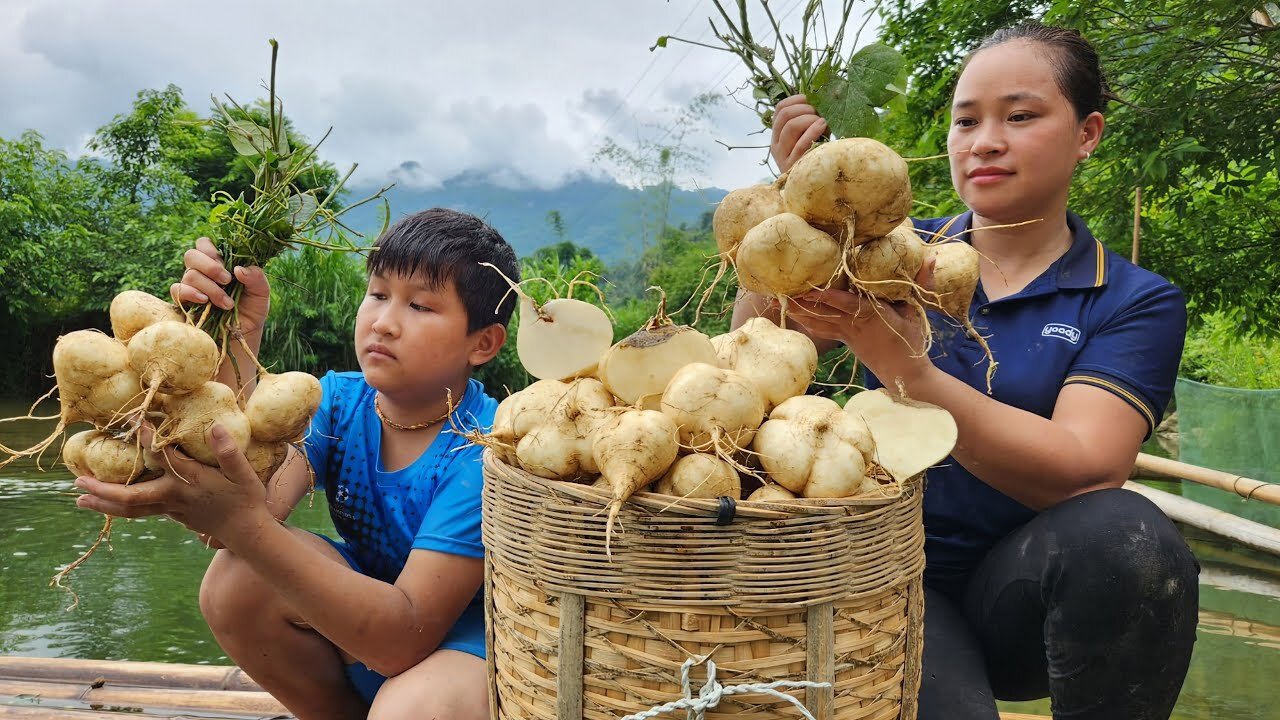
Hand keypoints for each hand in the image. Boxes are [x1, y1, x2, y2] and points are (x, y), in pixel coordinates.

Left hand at [74, 424, 270, 543]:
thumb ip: (228, 451)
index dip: (145, 438)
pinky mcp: (171, 515)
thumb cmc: (246, 500)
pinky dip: (119, 507)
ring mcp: (169, 508)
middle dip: (102, 489)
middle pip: (129, 496)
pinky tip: (108, 504)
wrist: (247, 532)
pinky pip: (139, 511)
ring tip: (80, 500)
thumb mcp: (244, 474)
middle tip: (78, 482)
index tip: (132, 421)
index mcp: (189, 481)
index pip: (160, 457)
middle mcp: (173, 496)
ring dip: (103, 504)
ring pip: (129, 509)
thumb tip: (213, 427)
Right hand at [170, 237, 270, 335]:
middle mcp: (202, 272)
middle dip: (210, 266)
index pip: (204, 244)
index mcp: (219, 263)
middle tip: (227, 280)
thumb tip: (239, 269)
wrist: (242, 336)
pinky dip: (191, 293)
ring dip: (210, 288)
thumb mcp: (261, 293)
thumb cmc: (251, 310)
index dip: (211, 249)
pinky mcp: (184, 301)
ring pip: (189, 274)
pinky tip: (205, 301)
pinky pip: (177, 290)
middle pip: (191, 255)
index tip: (227, 263)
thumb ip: (256, 278)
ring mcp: (191, 286)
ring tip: (227, 304)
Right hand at [771, 95, 827, 172]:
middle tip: (819, 113)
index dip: (796, 99)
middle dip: (805, 108)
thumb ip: (807, 122)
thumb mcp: (807, 138)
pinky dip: (813, 130)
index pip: (780, 109)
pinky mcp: (792, 166)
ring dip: (810, 118)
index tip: (811, 99)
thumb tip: (819, 100)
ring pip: (791, 126)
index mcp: (777, 135)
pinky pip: (801, 143)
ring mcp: (782, 156)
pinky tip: (823, 126)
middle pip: (785, 115)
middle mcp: (776, 145)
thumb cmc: (814, 158)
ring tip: (823, 122)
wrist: (813, 187)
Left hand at [788, 287, 933, 385]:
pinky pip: (822, 329)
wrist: (905, 374)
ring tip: (777, 301)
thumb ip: (922, 283)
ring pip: (819, 320)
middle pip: (825, 311)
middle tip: (782, 289)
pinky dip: (807, 321)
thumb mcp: (918, 312)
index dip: (829, 296)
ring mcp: (848, 334)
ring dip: (799, 310)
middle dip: (803, 300)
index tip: (812, 288)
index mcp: (874, 315)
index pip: (848, 303)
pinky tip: (792, 313)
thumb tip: (931, 257)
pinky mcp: (844, 340)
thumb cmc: (912, 341)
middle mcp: (856, 324)